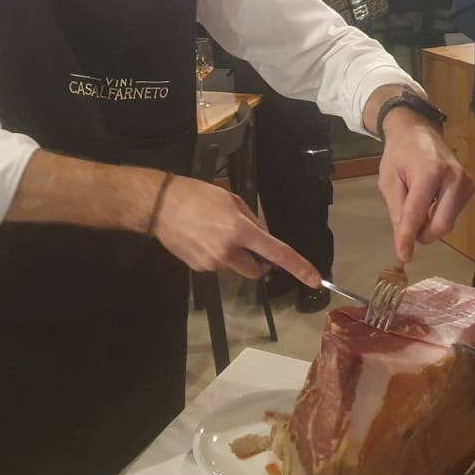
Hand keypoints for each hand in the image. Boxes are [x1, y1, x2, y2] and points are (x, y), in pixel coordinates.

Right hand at [151, 175, 320, 287]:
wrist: (159, 206)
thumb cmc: (195, 195)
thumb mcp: (230, 199)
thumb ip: (251, 220)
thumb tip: (262, 237)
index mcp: (240, 230)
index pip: (276, 252)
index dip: (299, 266)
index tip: (315, 279)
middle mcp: (228, 251)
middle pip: (257, 270)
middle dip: (258, 261)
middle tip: (246, 243)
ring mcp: (212, 263)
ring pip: (236, 267)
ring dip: (234, 257)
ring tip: (214, 234)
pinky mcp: (199, 269)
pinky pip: (217, 266)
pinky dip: (216, 257)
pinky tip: (201, 239)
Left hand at [378, 109, 472, 261]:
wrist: (417, 131)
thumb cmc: (399, 155)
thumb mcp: (389, 182)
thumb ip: (397, 211)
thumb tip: (404, 241)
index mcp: (430, 173)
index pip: (418, 214)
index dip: (408, 237)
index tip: (404, 256)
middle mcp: (454, 178)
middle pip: (441, 224)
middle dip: (423, 235)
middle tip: (408, 232)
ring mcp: (466, 182)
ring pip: (448, 222)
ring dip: (430, 225)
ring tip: (416, 208)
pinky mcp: (471, 187)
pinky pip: (453, 214)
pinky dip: (439, 216)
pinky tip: (429, 203)